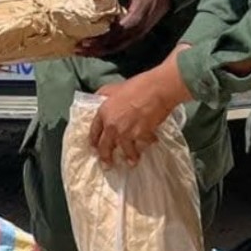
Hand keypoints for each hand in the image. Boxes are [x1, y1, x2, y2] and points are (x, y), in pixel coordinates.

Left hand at [78, 0, 173, 57]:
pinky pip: (119, 45)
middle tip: (77, 49)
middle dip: (95, 49)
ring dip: (99, 52)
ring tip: (82, 52)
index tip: (85, 41)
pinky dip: (106, 49)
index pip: (115, 33)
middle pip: (113, 45)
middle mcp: (136, 31)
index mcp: (135, 18)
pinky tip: (95, 49)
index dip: (100, 39)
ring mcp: (137, 35)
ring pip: (116, 48)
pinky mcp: (136, 35)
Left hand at [89, 50, 191, 166]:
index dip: (94, 142)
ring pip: (125, 151)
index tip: (95, 149)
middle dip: (106, 158)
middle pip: (105, 147)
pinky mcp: (140, 136)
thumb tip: (99, 98)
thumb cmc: (136, 85)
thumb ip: (104, 94)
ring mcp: (126, 133)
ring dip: (129, 157)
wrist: (156, 90)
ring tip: (132, 162)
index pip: (94, 132)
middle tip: (107, 165)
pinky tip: (148, 147)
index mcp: (103, 113)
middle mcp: (112, 126)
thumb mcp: (114, 88)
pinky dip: (145, 147)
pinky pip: (141, 146)